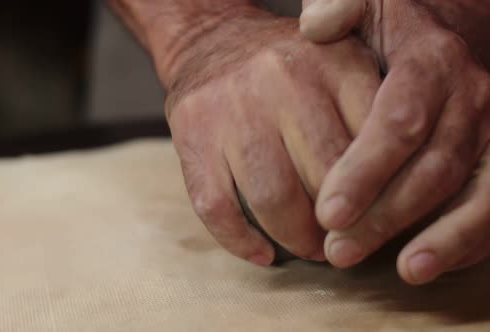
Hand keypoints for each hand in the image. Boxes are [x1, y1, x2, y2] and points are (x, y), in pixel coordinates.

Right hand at [164, 6, 380, 264]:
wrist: (212, 41)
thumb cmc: (287, 67)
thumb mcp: (341, 65)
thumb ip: (372, 111)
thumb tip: (401, 190)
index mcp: (333, 63)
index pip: (375, 146)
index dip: (384, 197)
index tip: (383, 219)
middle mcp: (283, 81)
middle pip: (326, 178)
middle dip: (342, 226)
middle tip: (347, 241)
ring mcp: (234, 110)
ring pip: (273, 200)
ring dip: (297, 240)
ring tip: (310, 248)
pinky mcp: (194, 135)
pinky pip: (218, 206)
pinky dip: (241, 242)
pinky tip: (262, 254)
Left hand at [300, 0, 489, 283]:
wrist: (452, 25)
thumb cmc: (394, 26)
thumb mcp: (367, 3)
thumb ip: (340, 9)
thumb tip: (314, 27)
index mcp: (431, 63)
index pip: (399, 122)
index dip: (366, 170)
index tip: (328, 210)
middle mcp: (472, 98)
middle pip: (433, 167)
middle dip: (387, 214)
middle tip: (339, 250)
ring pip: (476, 192)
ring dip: (442, 236)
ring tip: (406, 270)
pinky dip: (470, 238)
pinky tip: (434, 263)